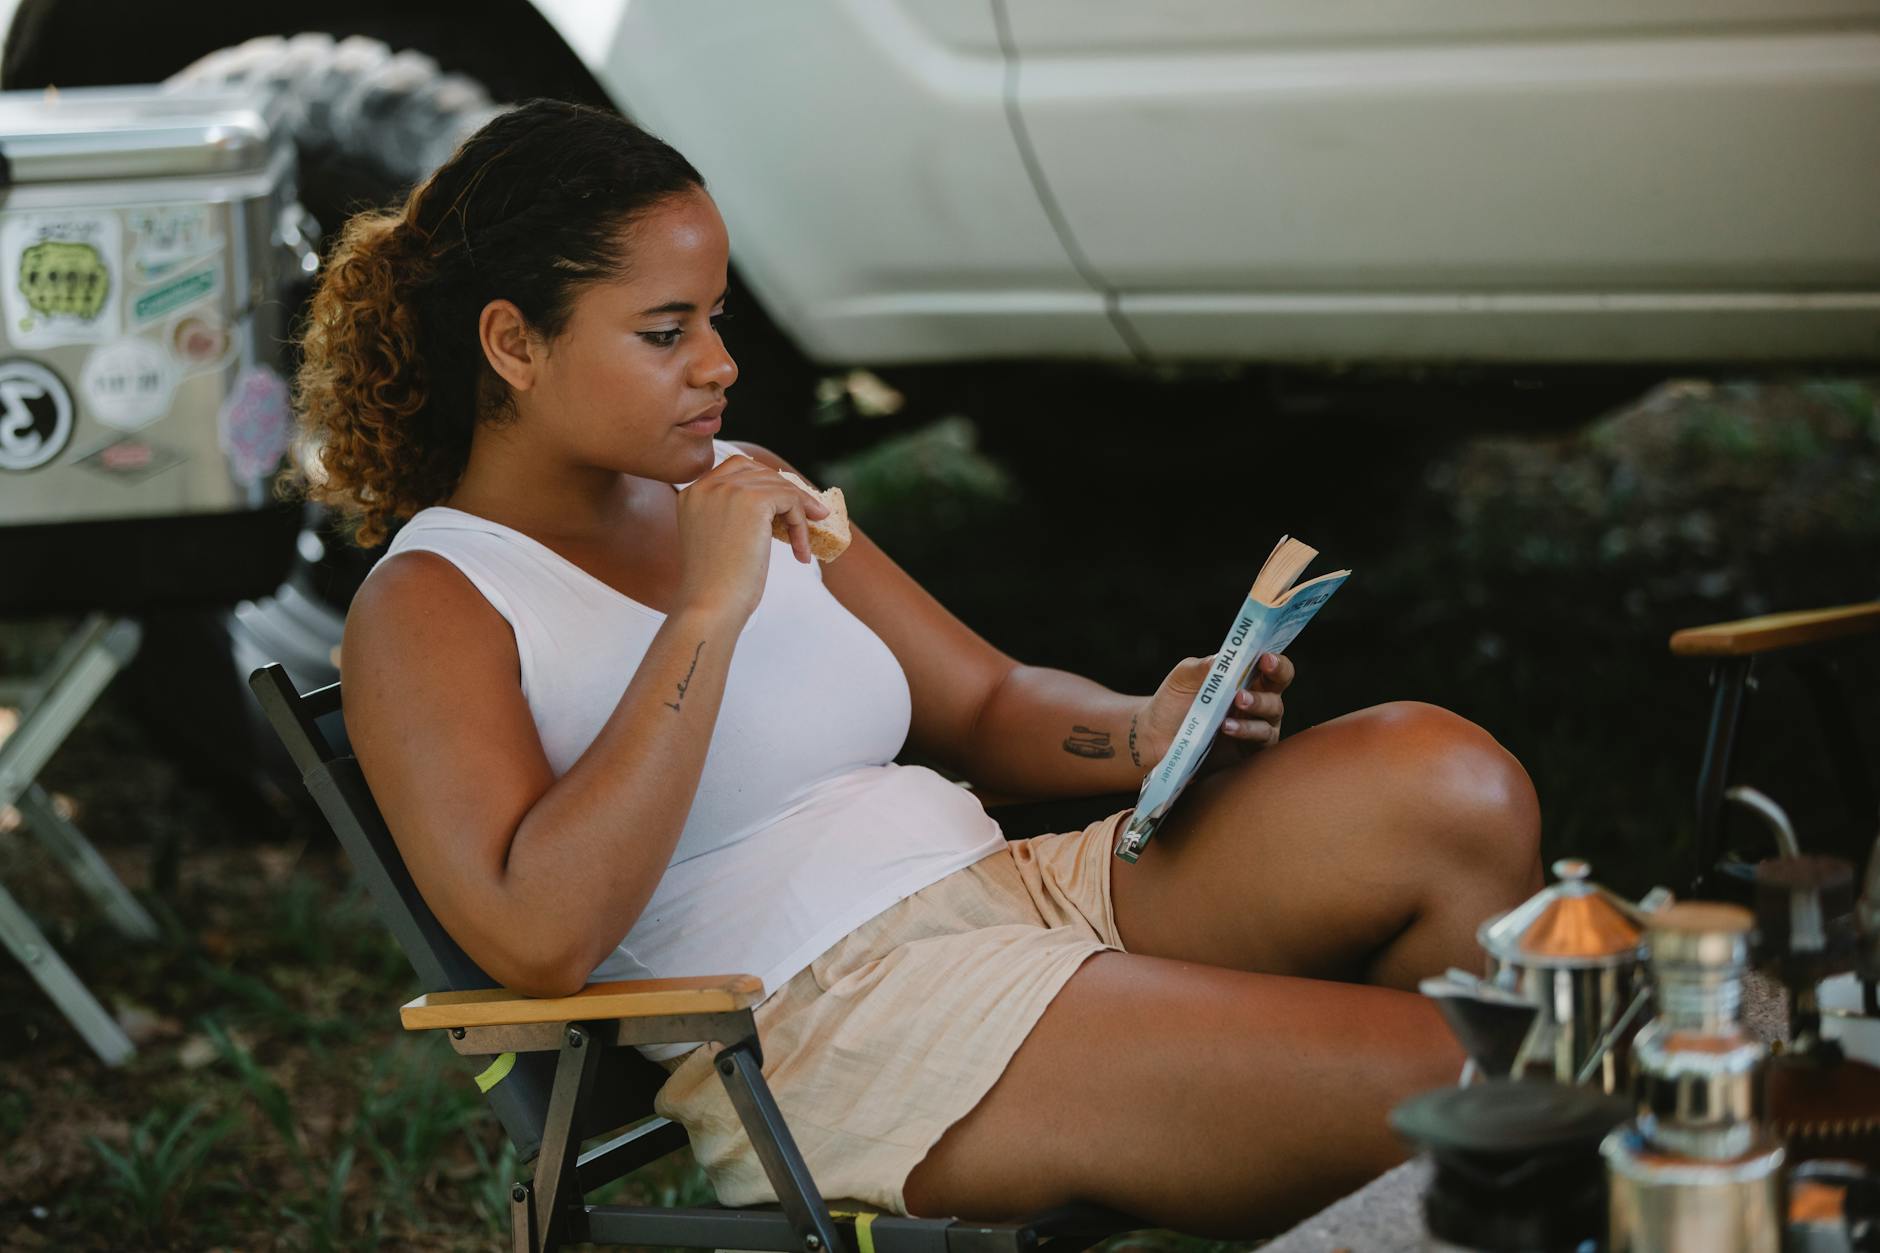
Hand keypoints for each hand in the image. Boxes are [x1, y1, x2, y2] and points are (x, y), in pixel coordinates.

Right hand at [673, 454, 830, 620]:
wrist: (710, 604)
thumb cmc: (715, 585)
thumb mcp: (716, 539)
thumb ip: (731, 515)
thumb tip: (774, 505)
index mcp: (692, 494)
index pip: (735, 468)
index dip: (764, 483)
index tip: (784, 505)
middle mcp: (706, 486)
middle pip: (758, 471)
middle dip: (784, 491)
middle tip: (806, 514)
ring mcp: (728, 490)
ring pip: (778, 486)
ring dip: (798, 512)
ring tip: (806, 540)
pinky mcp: (754, 501)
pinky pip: (791, 500)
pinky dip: (801, 524)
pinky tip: (801, 552)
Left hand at [1134, 651, 1293, 773]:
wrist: (1156, 739)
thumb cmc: (1174, 704)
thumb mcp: (1183, 679)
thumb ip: (1203, 666)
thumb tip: (1224, 657)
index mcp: (1246, 678)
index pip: (1271, 665)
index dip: (1275, 660)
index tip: (1265, 657)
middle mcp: (1258, 700)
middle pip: (1279, 686)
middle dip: (1274, 677)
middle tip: (1258, 673)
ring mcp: (1257, 725)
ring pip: (1271, 712)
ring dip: (1256, 706)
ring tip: (1234, 706)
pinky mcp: (1251, 750)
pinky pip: (1259, 739)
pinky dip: (1245, 730)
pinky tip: (1227, 727)